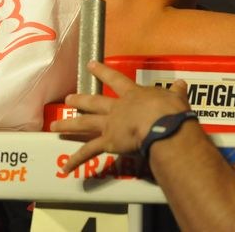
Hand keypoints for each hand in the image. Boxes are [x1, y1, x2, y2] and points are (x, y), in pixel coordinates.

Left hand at [50, 61, 191, 171]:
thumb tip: (181, 83)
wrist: (161, 125)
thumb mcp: (176, 97)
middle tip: (68, 98)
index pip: (115, 79)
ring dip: (68, 125)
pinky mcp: (108, 142)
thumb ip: (176, 91)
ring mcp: (110, 125)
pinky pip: (89, 153)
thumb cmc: (170, 110)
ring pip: (84, 124)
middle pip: (94, 102)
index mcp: (133, 95)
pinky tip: (64, 169)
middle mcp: (117, 108)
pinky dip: (76, 161)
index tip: (90, 65)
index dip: (102, 71)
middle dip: (80, 100)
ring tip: (53, 126)